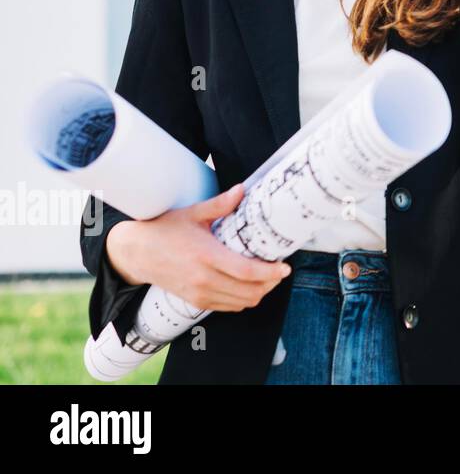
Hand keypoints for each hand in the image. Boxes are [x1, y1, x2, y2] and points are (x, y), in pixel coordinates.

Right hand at [105, 182, 291, 312]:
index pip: (246, 271)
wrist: (136, 252)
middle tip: (279, 271)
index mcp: (206, 255)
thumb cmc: (164, 230)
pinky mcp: (195, 301)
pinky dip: (243, 300)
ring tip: (267, 278)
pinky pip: (228, 307)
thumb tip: (242, 190)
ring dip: (259, 293)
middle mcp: (204, 278)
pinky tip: (248, 286)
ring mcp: (199, 293)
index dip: (270, 273)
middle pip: (249, 291)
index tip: (285, 268)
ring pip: (241, 303)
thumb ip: (220, 204)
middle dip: (270, 284)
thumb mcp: (192, 213)